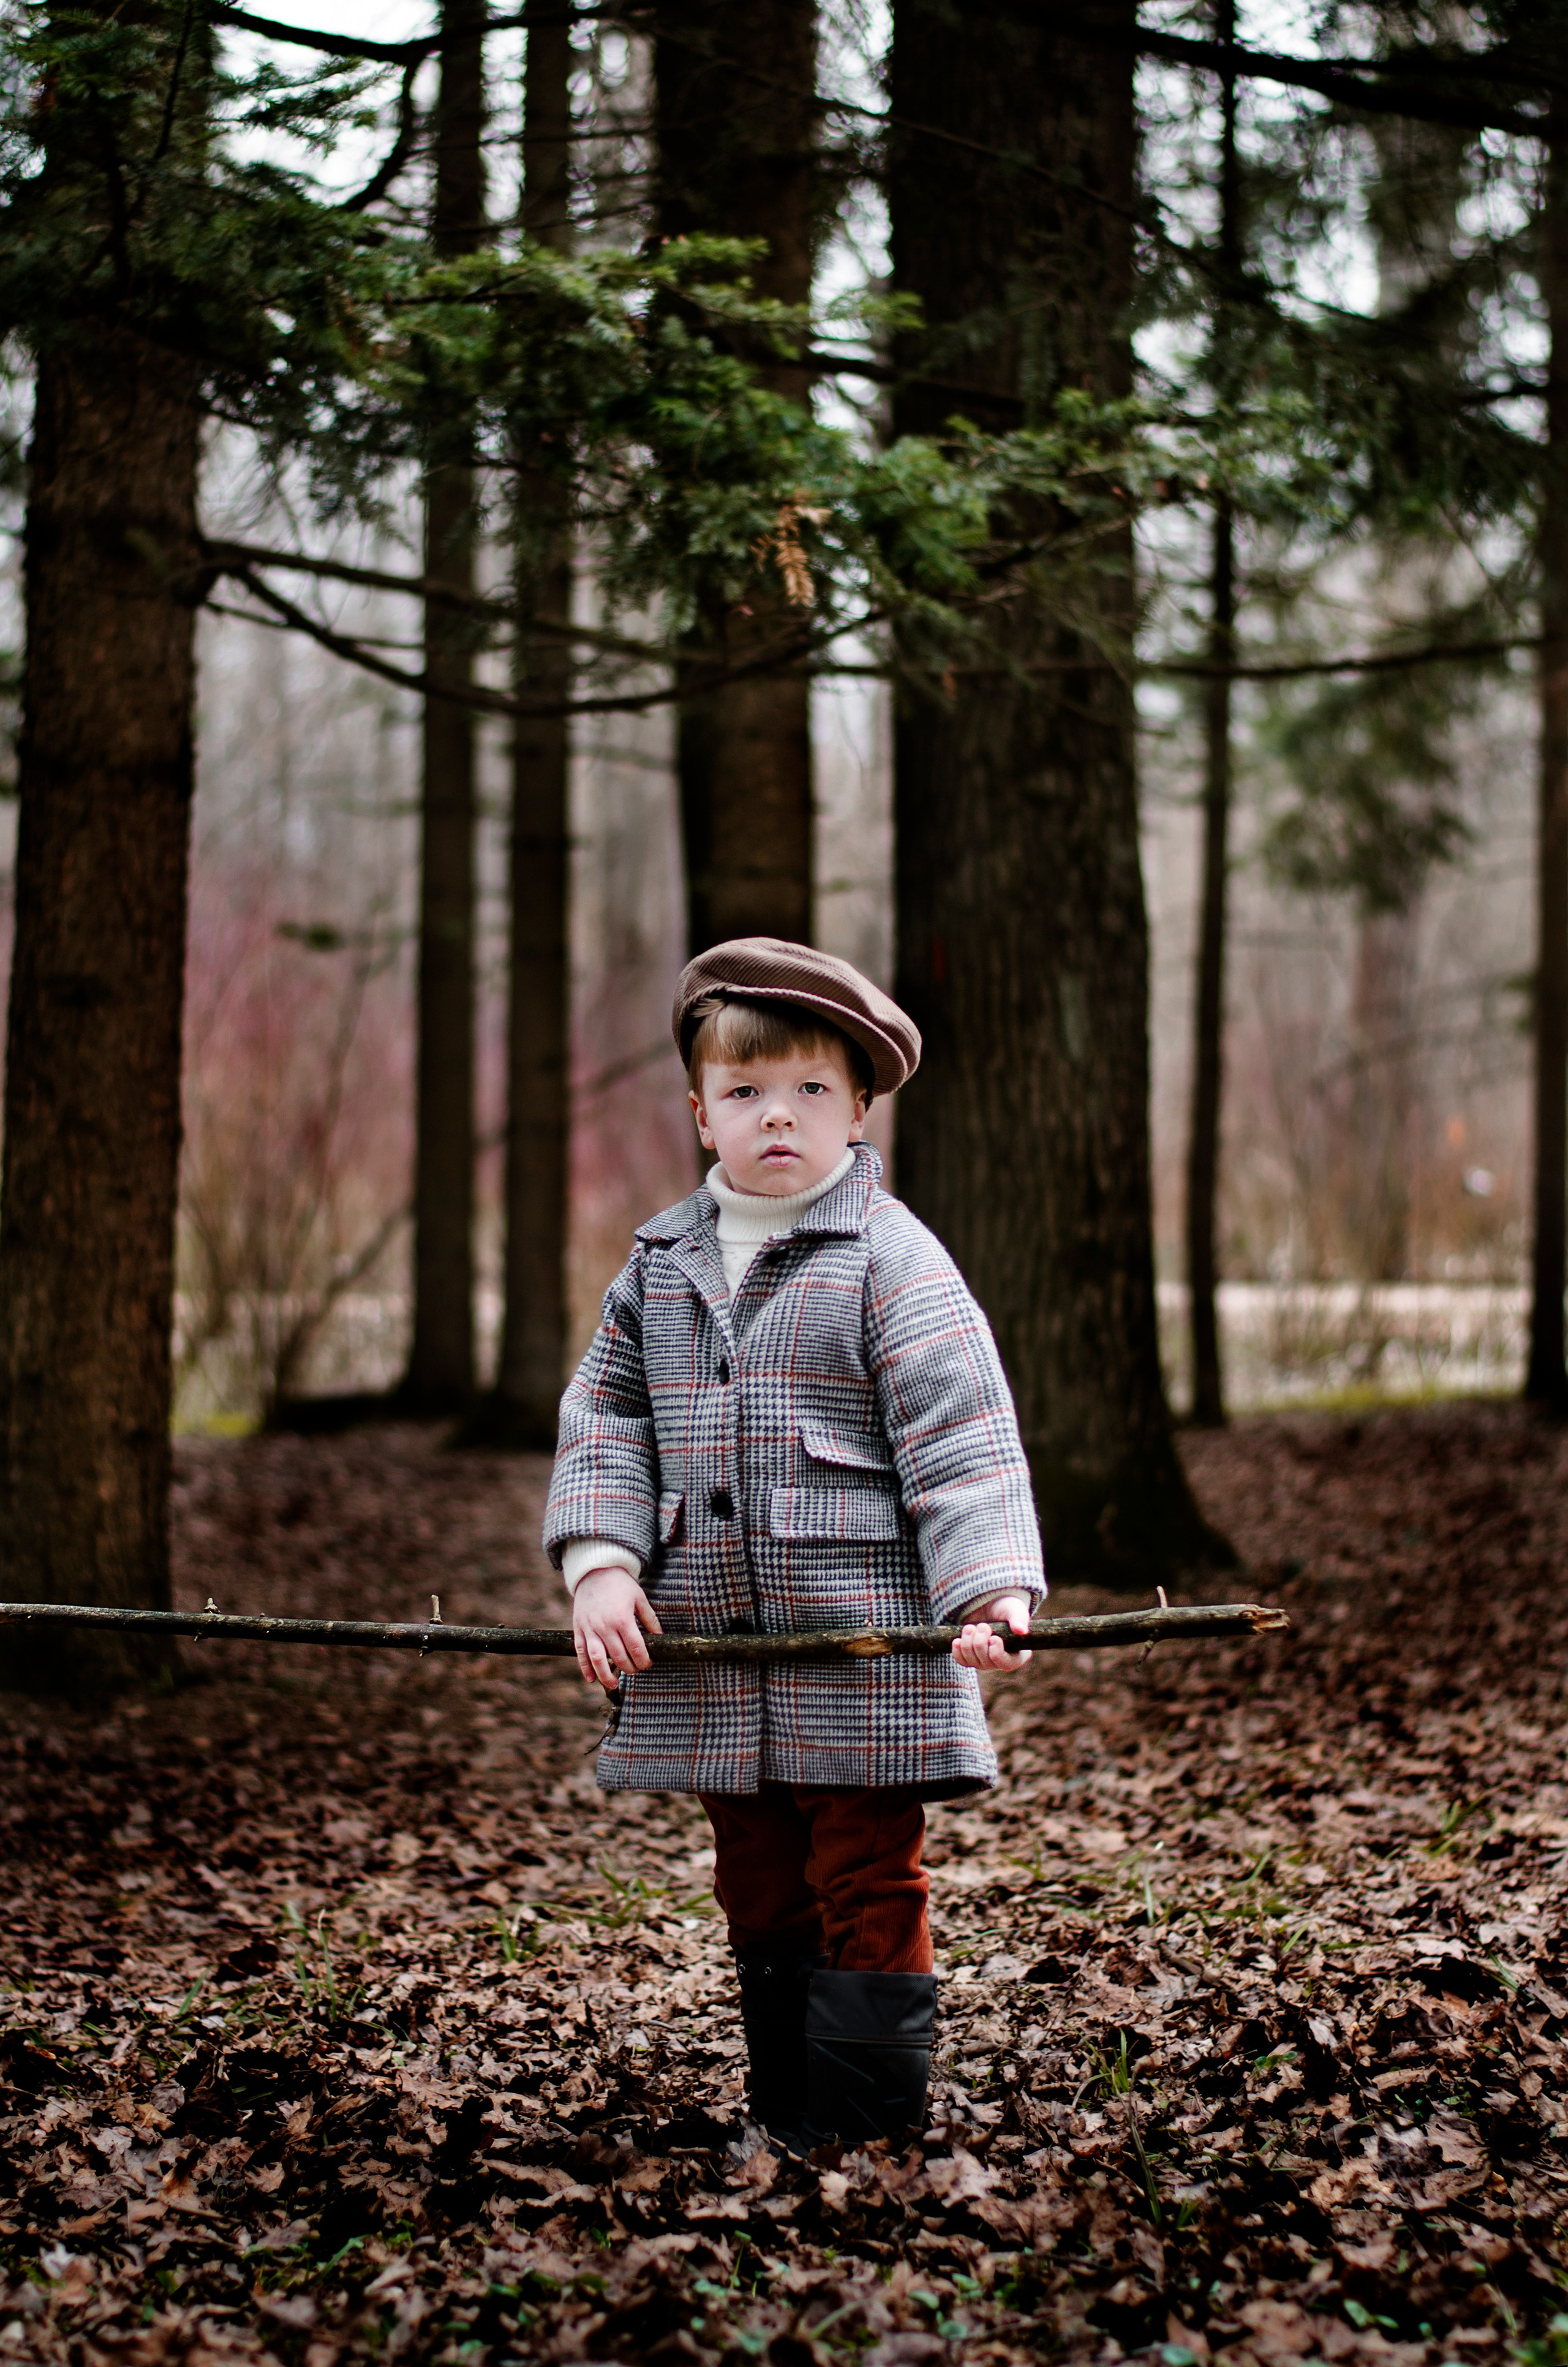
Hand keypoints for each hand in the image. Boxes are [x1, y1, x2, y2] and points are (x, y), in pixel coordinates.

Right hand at [572, 1566, 662, 1692]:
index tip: (648, 1663)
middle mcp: (605, 1626)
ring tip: (614, 1684)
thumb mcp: (640, 1598)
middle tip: (635, 1670)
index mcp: (623, 1618)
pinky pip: (580, 1651)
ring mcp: (590, 1628)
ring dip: (605, 1675)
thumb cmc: (621, 1584)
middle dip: (629, 1668)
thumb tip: (659, 1638)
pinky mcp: (578, 1628)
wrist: (595, 1570)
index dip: (643, 1660)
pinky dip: (584, 1667)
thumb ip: (650, 1619)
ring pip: (597, 1658)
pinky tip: (591, 1679)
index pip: (635, 1648)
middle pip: (618, 1656)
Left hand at [951, 1593, 1033, 1673]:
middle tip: (983, 1625)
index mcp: (1017, 1653)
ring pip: (973, 1661)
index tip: (994, 1638)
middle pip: (987, 1663)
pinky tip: (957, 1640)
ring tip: (970, 1627)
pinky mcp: (970, 1657)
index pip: (1008, 1664)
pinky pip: (962, 1661)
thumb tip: (1022, 1631)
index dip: (998, 1654)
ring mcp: (985, 1661)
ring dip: (968, 1643)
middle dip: (981, 1643)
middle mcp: (1001, 1661)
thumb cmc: (1006, 1607)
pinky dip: (958, 1651)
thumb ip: (1019, 1619)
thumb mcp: (1015, 1609)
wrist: (989, 1603)